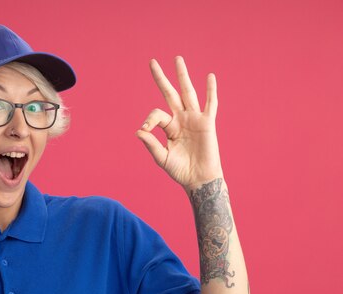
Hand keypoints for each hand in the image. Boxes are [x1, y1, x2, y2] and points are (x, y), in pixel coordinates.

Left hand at [135, 56, 223, 190]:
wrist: (199, 179)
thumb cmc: (180, 171)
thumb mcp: (162, 158)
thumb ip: (151, 145)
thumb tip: (138, 131)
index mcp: (169, 127)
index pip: (156, 114)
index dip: (149, 120)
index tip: (145, 131)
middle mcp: (181, 119)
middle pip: (170, 94)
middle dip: (161, 78)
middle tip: (151, 61)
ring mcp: (194, 119)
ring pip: (188, 92)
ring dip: (182, 76)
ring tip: (177, 59)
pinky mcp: (207, 123)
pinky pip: (210, 104)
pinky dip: (211, 90)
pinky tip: (210, 76)